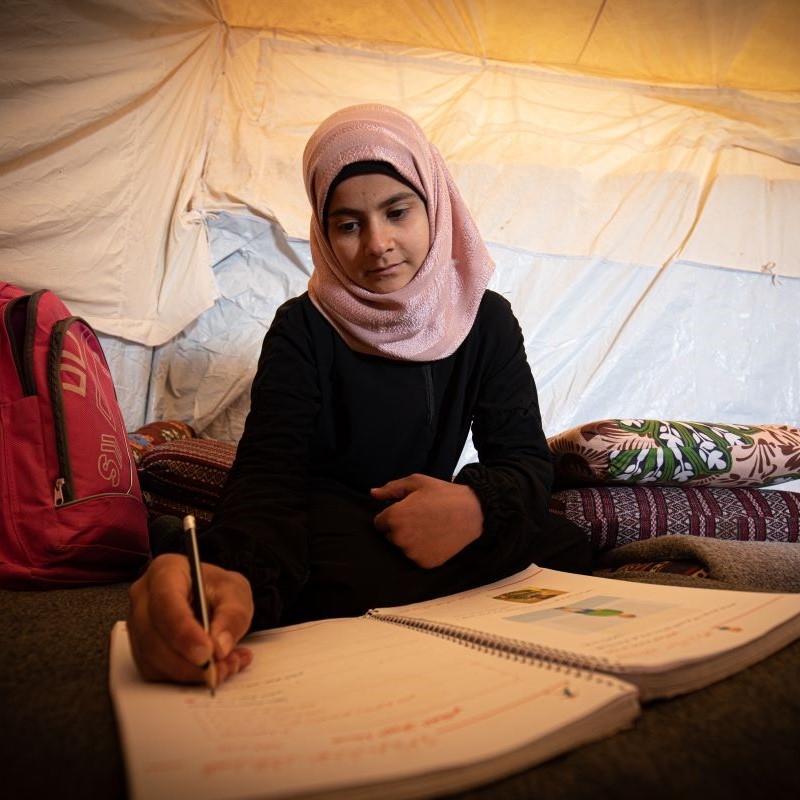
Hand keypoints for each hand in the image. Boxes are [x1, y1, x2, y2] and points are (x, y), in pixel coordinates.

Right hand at [127, 553, 254, 685]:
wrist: (210, 598)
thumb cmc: (217, 589)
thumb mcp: (236, 592)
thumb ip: (233, 614)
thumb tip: (220, 645)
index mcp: (165, 571)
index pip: (166, 602)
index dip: (184, 632)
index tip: (206, 652)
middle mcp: (143, 597)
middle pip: (153, 636)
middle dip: (187, 661)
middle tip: (218, 669)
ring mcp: (137, 624)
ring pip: (152, 659)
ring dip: (189, 673)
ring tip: (224, 668)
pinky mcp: (141, 649)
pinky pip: (155, 672)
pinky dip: (185, 678)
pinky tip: (212, 670)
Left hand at [371, 474, 482, 567]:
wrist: (473, 511)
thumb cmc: (443, 494)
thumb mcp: (417, 482)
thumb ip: (391, 489)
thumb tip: (372, 493)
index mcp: (395, 517)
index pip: (379, 523)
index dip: (392, 515)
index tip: (408, 511)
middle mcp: (400, 538)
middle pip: (389, 537)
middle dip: (400, 529)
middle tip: (420, 519)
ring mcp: (413, 553)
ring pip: (403, 548)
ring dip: (410, 541)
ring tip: (429, 527)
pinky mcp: (425, 563)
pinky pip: (416, 558)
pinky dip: (423, 550)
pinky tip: (435, 538)